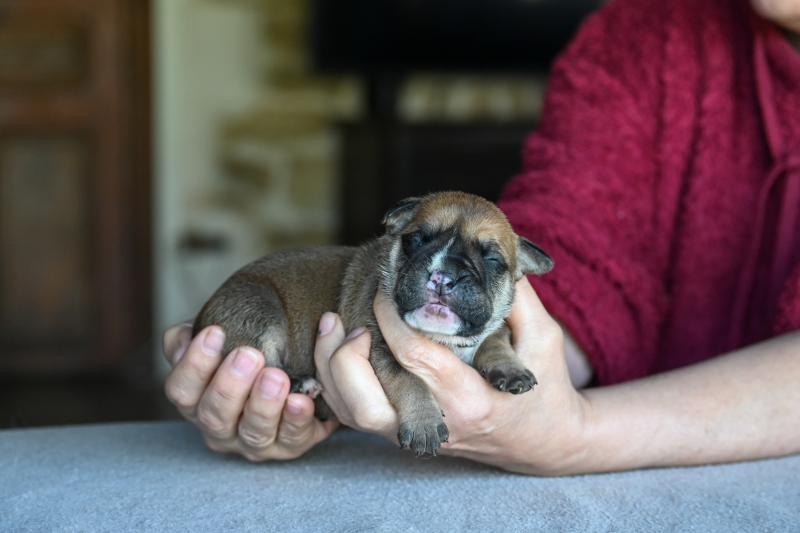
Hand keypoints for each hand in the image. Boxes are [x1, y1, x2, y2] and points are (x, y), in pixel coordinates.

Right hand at [162, 323, 337, 460]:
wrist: (300, 370)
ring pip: (252, 432)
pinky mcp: (289, 446)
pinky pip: (292, 438)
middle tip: (248, 355)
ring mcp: (253, 443)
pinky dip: (297, 420)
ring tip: (276, 377)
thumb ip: (191, 336)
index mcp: (197, 401)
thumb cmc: (247, 355)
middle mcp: (220, 428)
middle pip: (214, 416)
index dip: (195, 364)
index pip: (181, 390)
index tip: (215, 332)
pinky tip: (301, 400)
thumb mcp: (217, 339)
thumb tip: (185, 340)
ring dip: (263, 405)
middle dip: (230, 386)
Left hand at [313, 278, 589, 474]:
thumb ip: (517, 297)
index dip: (391, 317)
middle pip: (365, 403)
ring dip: (329, 369)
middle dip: (342, 356)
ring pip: (351, 414)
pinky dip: (334, 384)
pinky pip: (353, 416)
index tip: (385, 286)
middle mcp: (435, 423)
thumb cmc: (544, 387)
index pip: (415, 356)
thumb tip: (490, 252)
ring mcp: (415, 432)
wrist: (544, 441)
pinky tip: (337, 348)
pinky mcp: (402, 433)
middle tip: (342, 317)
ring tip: (332, 324)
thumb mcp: (544, 339)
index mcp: (470, 400)